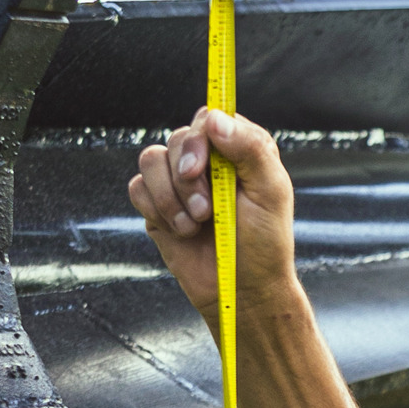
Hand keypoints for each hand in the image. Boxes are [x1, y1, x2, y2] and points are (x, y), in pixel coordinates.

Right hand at [131, 107, 300, 329]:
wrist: (241, 290)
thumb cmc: (264, 244)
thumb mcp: (271, 192)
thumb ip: (250, 148)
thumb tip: (215, 118)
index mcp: (239, 151)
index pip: (209, 119)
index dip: (200, 139)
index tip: (199, 168)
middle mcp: (208, 161)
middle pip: (178, 138)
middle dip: (187, 178)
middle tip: (206, 211)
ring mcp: (180, 182)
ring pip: (151, 160)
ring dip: (171, 197)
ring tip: (196, 225)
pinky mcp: (158, 205)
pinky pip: (137, 188)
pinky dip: (156, 209)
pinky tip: (180, 230)